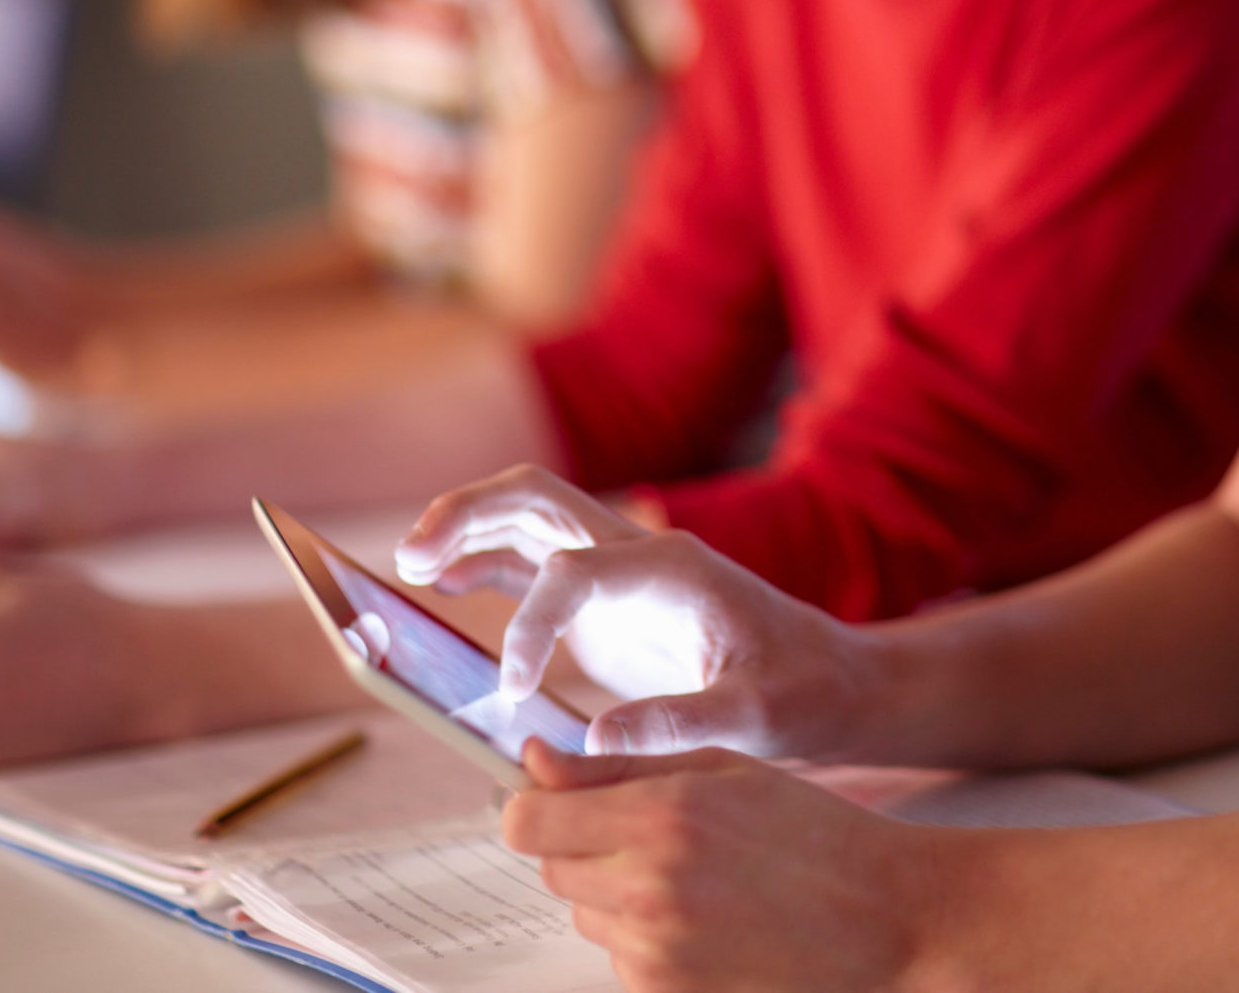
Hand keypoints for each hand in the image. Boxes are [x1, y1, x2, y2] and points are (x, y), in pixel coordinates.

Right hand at [395, 465, 875, 757]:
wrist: (831, 681)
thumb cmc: (802, 693)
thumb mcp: (759, 718)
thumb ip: (684, 723)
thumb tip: (597, 740)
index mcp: (673, 570)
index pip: (574, 569)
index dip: (531, 624)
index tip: (513, 689)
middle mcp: (638, 554)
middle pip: (538, 498)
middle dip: (471, 514)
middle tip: (410, 554)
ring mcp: (618, 571)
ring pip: (528, 519)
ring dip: (465, 530)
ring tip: (406, 565)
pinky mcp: (605, 601)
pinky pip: (531, 565)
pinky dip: (481, 566)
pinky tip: (439, 584)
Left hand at [507, 742, 933, 992]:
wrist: (885, 916)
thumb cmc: (812, 832)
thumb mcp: (721, 768)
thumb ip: (617, 766)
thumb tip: (532, 761)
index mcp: (659, 817)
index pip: (527, 822)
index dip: (535, 806)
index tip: (559, 800)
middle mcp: (646, 888)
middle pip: (552, 870)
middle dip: (586, 847)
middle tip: (658, 833)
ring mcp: (655, 952)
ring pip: (586, 915)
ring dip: (618, 894)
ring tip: (699, 878)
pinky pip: (620, 957)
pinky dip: (647, 937)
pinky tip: (710, 919)